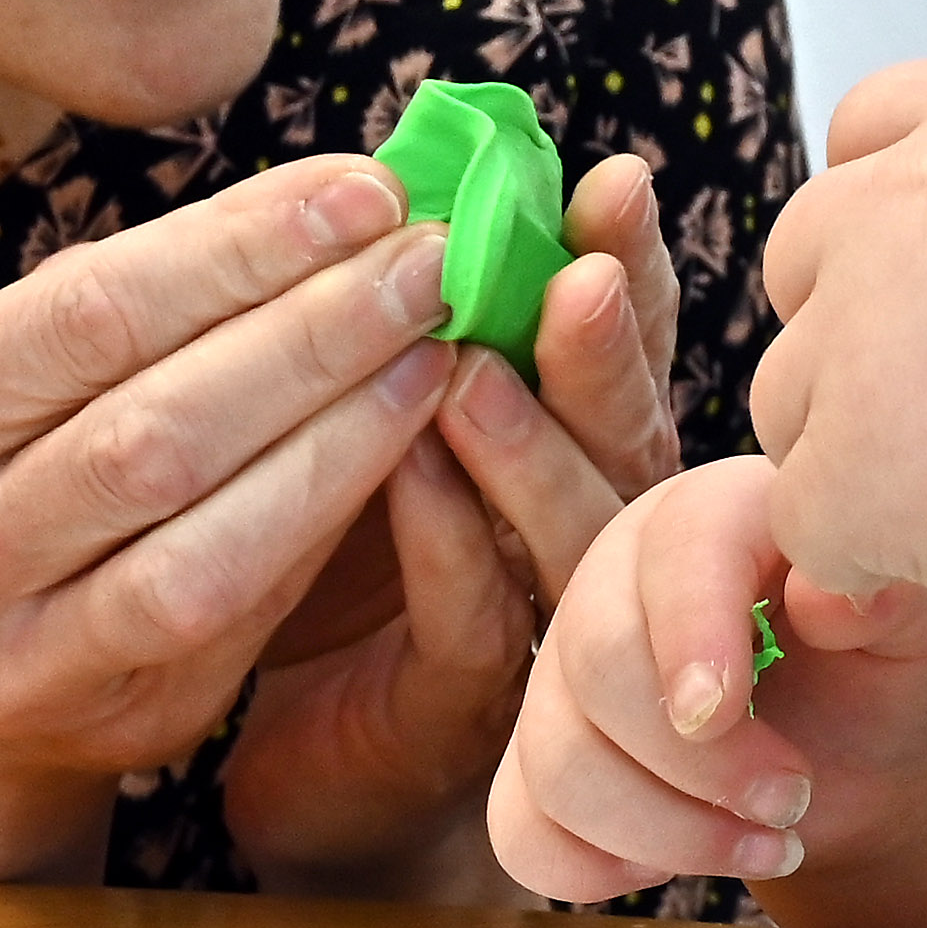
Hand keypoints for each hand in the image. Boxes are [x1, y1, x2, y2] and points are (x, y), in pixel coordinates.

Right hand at [0, 154, 455, 879]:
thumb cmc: (8, 467)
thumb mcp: (12, 373)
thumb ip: (142, 292)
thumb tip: (335, 202)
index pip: (91, 311)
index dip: (243, 245)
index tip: (366, 190)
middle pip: (157, 423)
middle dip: (316, 328)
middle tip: (433, 257)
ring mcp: (16, 657)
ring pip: (208, 534)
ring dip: (344, 427)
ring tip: (434, 344)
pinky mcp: (113, 720)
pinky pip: (245, 608)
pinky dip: (329, 514)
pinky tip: (403, 442)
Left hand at [225, 152, 690, 891]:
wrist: (296, 760)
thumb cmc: (339, 563)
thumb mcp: (383, 416)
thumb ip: (418, 319)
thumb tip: (407, 166)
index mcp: (568, 446)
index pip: (621, 345)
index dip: (630, 268)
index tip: (614, 182)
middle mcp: (577, 530)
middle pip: (624, 429)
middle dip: (609, 343)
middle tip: (585, 265)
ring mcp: (534, 623)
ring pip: (573, 528)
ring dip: (533, 441)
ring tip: (480, 363)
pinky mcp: (463, 709)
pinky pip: (477, 620)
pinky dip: (449, 538)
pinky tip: (412, 469)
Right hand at [489, 455, 926, 901]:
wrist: (862, 750)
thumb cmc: (885, 670)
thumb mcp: (922, 628)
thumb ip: (896, 596)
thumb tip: (833, 595)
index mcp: (713, 517)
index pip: (673, 549)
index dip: (690, 634)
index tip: (726, 714)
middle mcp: (618, 582)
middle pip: (595, 662)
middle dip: (695, 761)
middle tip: (793, 800)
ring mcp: (566, 677)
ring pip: (557, 762)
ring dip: (666, 832)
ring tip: (771, 844)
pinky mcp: (544, 764)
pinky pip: (522, 830)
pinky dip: (597, 869)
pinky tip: (676, 863)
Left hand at [749, 62, 926, 633]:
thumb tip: (900, 172)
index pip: (865, 121)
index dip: (890, 203)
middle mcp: (914, 204)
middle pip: (802, 252)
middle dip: (856, 323)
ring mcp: (871, 336)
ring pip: (790, 390)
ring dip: (858, 443)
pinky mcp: (850, 466)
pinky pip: (805, 510)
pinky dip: (867, 549)